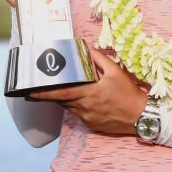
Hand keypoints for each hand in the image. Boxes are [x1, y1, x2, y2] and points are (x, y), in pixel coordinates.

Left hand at [27, 48, 146, 135]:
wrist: (142, 117)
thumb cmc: (129, 93)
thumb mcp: (116, 72)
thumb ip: (98, 59)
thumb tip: (85, 46)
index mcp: (89, 93)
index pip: (61, 93)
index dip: (43, 93)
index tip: (29, 91)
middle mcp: (85, 107)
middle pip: (61, 100)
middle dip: (47, 95)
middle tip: (33, 89)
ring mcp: (87, 117)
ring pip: (68, 106)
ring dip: (61, 98)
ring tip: (55, 89)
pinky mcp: (90, 124)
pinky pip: (77, 113)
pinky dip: (74, 104)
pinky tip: (79, 98)